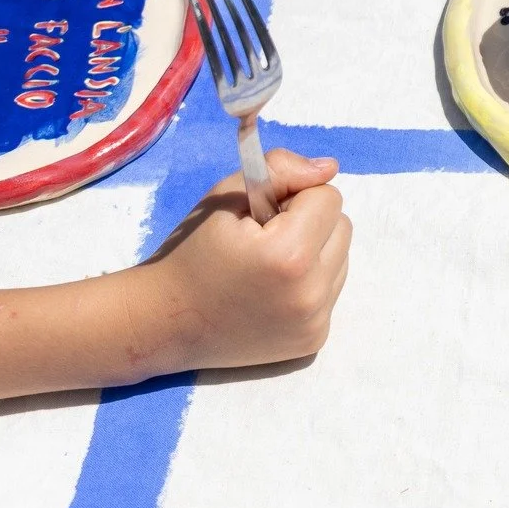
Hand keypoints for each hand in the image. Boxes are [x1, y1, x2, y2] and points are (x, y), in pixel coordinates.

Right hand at [136, 149, 351, 371]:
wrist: (166, 322)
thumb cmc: (192, 252)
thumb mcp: (227, 196)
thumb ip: (281, 171)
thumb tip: (329, 168)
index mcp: (289, 254)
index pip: (328, 197)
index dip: (294, 197)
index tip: (262, 215)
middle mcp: (310, 293)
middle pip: (342, 226)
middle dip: (310, 222)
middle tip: (264, 238)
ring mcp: (315, 321)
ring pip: (341, 257)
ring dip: (315, 251)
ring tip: (269, 265)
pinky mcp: (315, 339)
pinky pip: (332, 289)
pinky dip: (311, 281)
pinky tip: (273, 290)